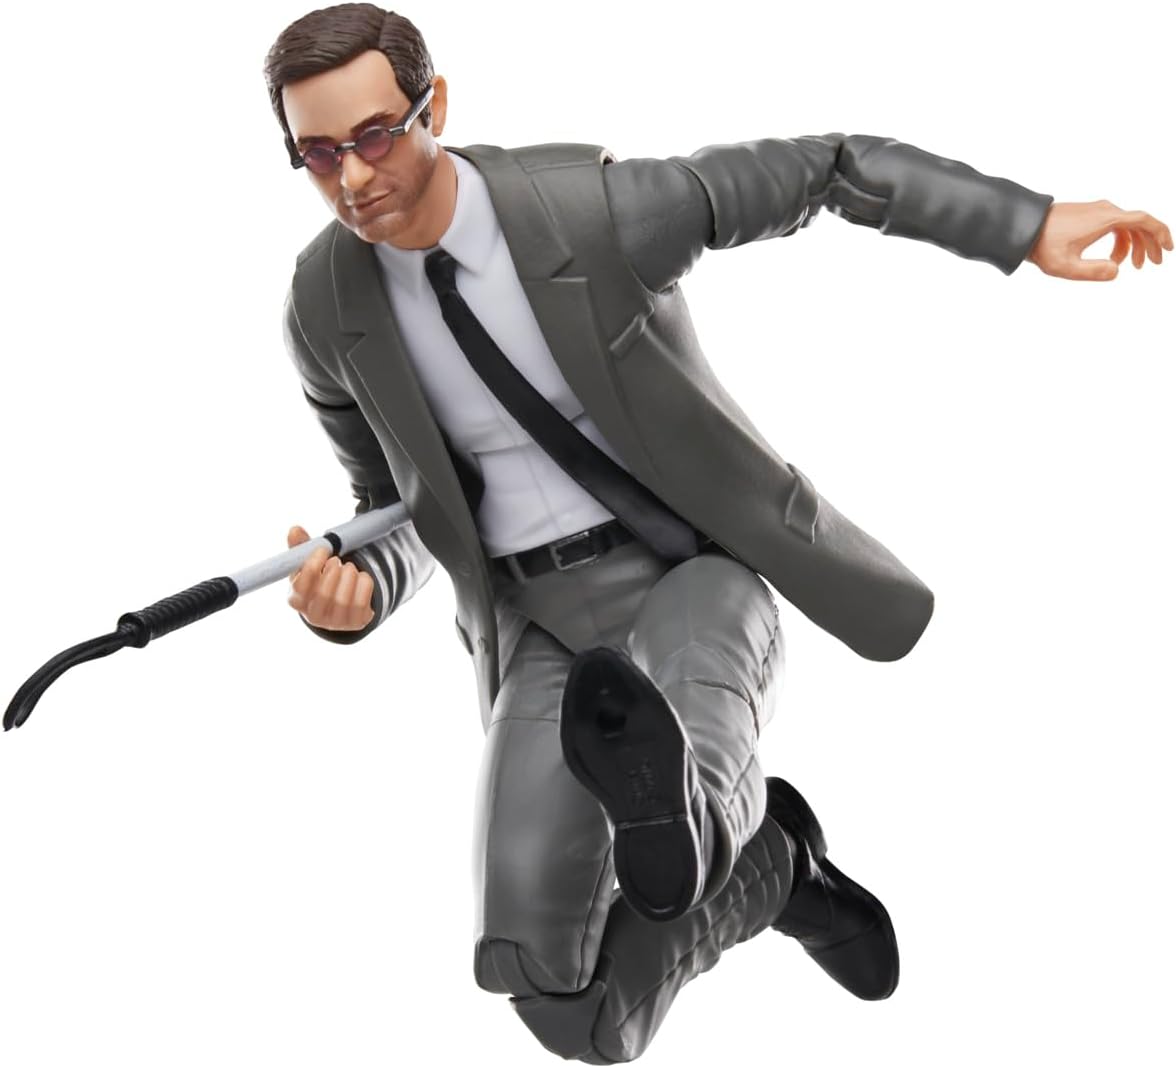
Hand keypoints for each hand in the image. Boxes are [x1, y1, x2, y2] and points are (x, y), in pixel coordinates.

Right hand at [286, 525, 375, 630]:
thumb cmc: (320, 579)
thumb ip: (301, 546)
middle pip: (324, 594)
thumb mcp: (308, 563)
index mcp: (296, 600)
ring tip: (349, 568)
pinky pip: (362, 601)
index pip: (301, 587)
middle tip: (338, 560)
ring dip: (349, 575)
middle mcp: (313, 616)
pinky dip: (364, 583)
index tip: (322, 550)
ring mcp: (336, 622)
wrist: (341, 600)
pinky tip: (360, 577)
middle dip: (334, 571)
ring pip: (344, 600)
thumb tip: (295, 530)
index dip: (313, 565)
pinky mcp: (356, 622)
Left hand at [1027, 200, 1172, 280]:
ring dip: (1133, 245)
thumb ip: (1093, 271)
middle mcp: (1105, 210)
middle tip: (1152, 264)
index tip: (1167, 250)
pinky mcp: (1088, 214)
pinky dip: (1120, 240)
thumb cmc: (1043, 246)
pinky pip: (1114, 225)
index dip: (1160, 234)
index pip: (1144, 221)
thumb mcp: (1066, 266)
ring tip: (1133, 266)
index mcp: (1106, 219)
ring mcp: (1097, 210)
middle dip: (1149, 244)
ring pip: (1126, 225)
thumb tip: (1116, 271)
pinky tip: (1113, 258)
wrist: (1022, 227)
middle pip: (1139, 224)